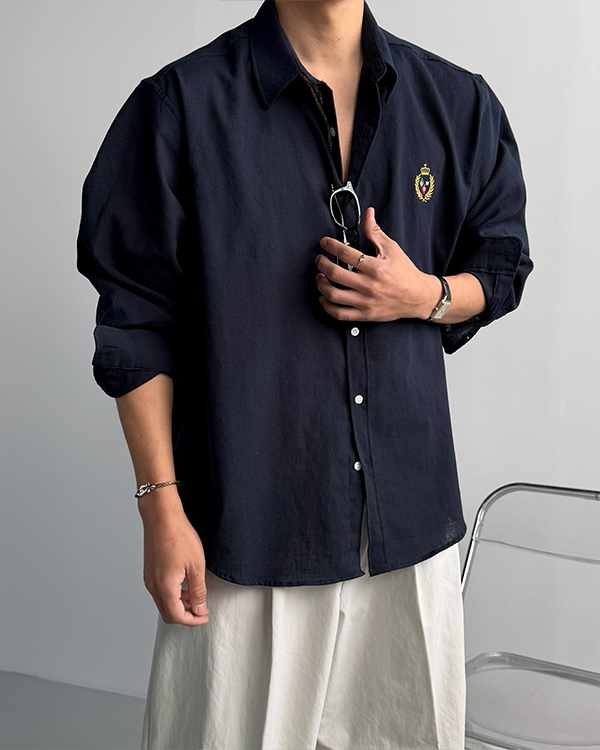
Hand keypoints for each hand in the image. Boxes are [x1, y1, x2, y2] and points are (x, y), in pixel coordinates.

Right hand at [140, 492, 209, 626]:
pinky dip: (172, 595)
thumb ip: (198, 591)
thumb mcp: (196, 565)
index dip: (192, 620)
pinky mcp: (149, 571)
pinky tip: (184, 585)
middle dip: (185, 615)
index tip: (205, 616)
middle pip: (167, 613)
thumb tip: (199, 609)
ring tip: (195, 595)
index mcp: (164, 587)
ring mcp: (149, 578)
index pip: (176, 616)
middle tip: (201, 609)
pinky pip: (160, 592)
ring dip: (179, 605)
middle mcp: (153, 586)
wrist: (161, 516)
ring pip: (163, 603)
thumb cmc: (179, 536)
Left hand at [315, 207, 441, 321]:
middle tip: (320, 260)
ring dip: (321, 285)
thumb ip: (375, 232)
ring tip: (320, 277)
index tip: (325, 243)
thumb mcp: (392, 248)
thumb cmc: (405, 273)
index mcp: (375, 267)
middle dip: (322, 264)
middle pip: (336, 274)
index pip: (346, 253)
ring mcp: (366, 302)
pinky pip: (340, 314)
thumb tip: (368, 214)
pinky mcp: (365, 315)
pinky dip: (327, 306)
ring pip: (334, 295)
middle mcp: (369, 286)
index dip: (330, 246)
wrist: (418, 297)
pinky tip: (324, 298)